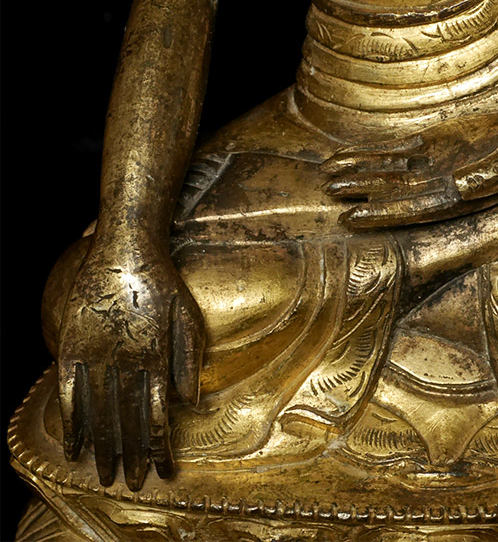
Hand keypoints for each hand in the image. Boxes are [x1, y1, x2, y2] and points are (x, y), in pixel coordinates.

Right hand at [57, 235, 203, 490]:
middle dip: (133, 456)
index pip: (157, 414)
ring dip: (103, 447)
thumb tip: (190, 402)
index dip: (159, 446)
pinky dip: (72, 422)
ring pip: (99, 412)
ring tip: (106, 477)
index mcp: (155, 356)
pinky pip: (70, 391)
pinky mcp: (73, 345)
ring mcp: (96, 354)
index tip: (164, 471)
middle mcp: (125, 360)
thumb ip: (188, 359)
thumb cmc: (164, 281)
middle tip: (136, 485)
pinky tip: (74, 447)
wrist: (126, 248)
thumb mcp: (188, 316)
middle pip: (127, 420)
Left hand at [321, 99, 497, 227]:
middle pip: (396, 194)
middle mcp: (444, 186)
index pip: (417, 210)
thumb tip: (460, 186)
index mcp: (464, 198)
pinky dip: (371, 154)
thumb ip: (494, 173)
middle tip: (330, 193)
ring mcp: (437, 165)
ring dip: (360, 174)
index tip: (355, 216)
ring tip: (328, 175)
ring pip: (390, 173)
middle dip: (364, 193)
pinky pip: (398, 152)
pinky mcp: (436, 144)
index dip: (385, 213)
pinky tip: (347, 156)